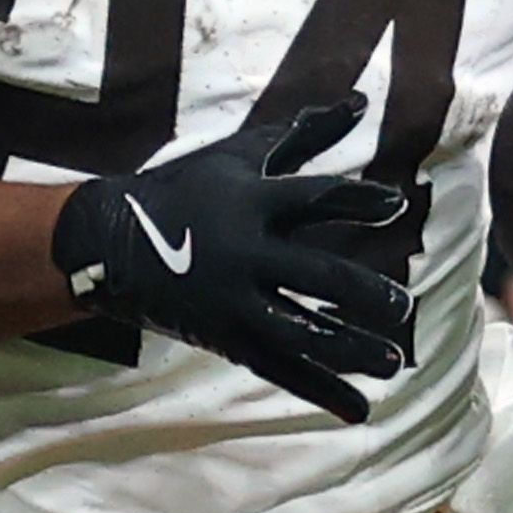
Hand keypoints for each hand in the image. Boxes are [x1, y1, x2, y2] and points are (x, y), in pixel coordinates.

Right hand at [52, 90, 415, 421]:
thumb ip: (304, 134)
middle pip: (314, 276)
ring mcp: (234, 301)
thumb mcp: (239, 156)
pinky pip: (279, 369)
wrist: (110, 242)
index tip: (393, 207)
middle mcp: (245, 254)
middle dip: (361, 293)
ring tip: (392, 364)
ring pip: (301, 332)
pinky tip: (358, 409)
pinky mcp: (226, 337)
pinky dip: (319, 391)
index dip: (353, 203)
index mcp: (251, 203)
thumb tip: (362, 103)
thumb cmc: (186, 190)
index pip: (312, 200)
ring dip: (349, 350)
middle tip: (403, 306)